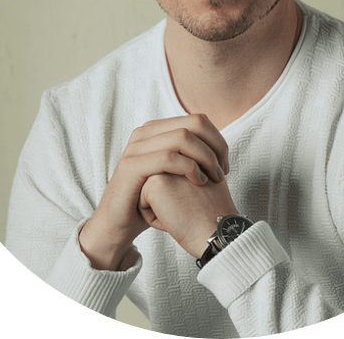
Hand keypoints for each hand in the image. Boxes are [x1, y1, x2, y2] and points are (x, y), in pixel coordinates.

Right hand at [79, 114, 228, 269]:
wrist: (118, 224)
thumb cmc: (151, 199)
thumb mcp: (173, 172)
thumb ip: (190, 154)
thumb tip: (219, 145)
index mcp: (157, 129)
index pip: (198, 120)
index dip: (218, 140)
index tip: (225, 165)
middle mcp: (145, 132)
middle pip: (194, 124)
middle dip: (215, 147)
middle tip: (222, 171)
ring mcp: (136, 147)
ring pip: (183, 137)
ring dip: (205, 157)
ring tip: (213, 178)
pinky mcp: (131, 166)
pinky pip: (168, 157)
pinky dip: (189, 167)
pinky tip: (199, 181)